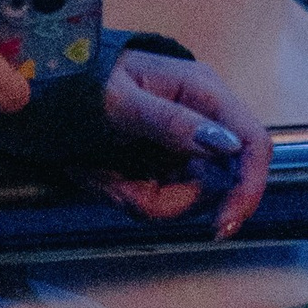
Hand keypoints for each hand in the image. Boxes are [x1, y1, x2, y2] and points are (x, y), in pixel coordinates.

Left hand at [87, 47, 271, 237]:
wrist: (54, 88)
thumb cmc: (90, 81)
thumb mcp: (123, 101)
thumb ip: (172, 122)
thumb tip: (226, 145)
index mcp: (203, 93)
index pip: (253, 143)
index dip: (250, 187)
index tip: (222, 226)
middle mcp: (202, 122)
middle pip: (217, 185)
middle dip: (171, 199)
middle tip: (122, 189)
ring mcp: (183, 147)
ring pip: (184, 199)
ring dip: (140, 197)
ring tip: (99, 174)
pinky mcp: (163, 166)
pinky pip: (159, 199)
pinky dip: (129, 196)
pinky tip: (102, 177)